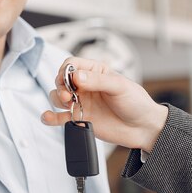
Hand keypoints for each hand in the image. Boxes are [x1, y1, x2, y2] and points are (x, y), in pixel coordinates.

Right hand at [41, 57, 168, 152]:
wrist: (143, 128)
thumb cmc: (136, 103)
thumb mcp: (120, 86)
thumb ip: (97, 81)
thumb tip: (77, 77)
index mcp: (96, 72)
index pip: (72, 64)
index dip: (66, 71)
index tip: (70, 80)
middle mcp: (86, 87)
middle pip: (61, 80)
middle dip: (61, 86)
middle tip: (69, 96)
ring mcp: (82, 103)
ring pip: (58, 97)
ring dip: (57, 100)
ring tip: (68, 105)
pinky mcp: (80, 119)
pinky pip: (60, 117)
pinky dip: (51, 117)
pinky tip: (49, 117)